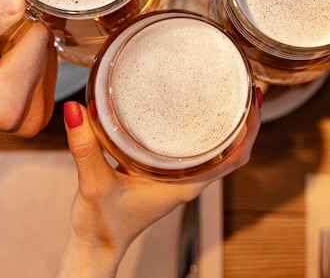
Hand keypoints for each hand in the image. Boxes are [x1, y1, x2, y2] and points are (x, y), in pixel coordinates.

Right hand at [0, 0, 56, 173]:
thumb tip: (18, 3)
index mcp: (7, 104)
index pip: (38, 35)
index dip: (8, 25)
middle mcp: (32, 114)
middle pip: (44, 43)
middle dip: (11, 37)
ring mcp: (39, 111)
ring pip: (44, 48)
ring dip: (14, 45)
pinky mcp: (42, 102)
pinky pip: (43, 58)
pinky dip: (20, 55)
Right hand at [56, 98, 260, 276]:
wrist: (94, 247)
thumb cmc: (101, 223)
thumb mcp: (93, 183)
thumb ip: (85, 147)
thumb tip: (75, 108)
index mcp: (185, 184)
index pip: (235, 157)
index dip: (250, 128)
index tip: (254, 98)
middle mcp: (188, 180)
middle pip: (233, 147)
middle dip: (243, 117)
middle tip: (245, 82)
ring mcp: (178, 177)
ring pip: (216, 147)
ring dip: (227, 122)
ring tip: (228, 88)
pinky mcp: (165, 173)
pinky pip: (195, 149)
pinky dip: (203, 129)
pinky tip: (193, 108)